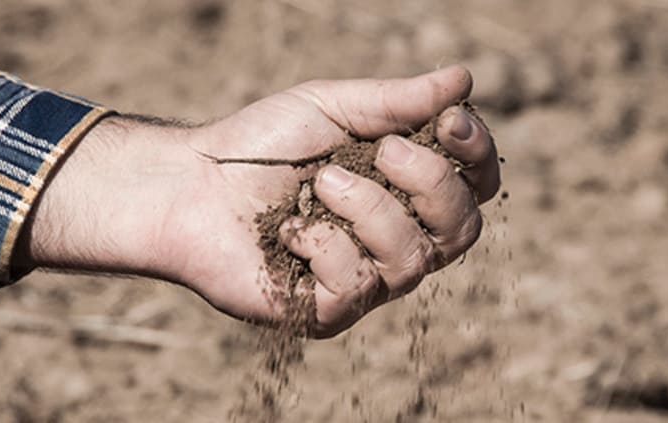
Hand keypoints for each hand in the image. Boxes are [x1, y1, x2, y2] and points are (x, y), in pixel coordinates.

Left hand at [16, 65, 500, 337]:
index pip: (473, 186)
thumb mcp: (332, 108)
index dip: (477, 155)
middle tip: (383, 149)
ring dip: (368, 208)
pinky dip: (322, 245)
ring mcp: (363, 281)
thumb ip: (396, 100)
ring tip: (319, 180)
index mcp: (403, 192)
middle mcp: (393, 241)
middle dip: (431, 183)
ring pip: (413, 261)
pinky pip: (356, 288)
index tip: (451, 120)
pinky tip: (286, 229)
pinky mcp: (325, 310)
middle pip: (462, 229)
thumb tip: (463, 79)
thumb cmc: (261, 145)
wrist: (190, 185)